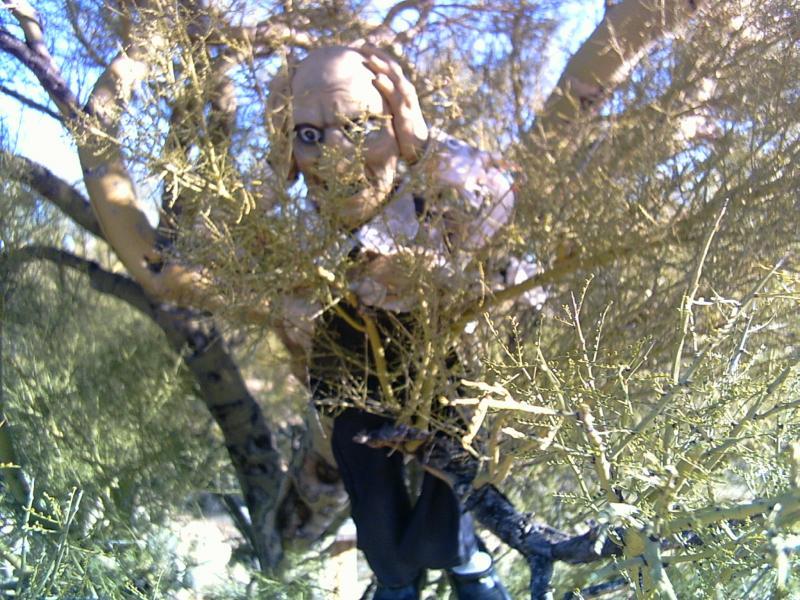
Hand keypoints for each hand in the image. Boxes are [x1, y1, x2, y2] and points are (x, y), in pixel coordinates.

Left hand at [359, 46, 428, 162]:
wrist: (418, 145)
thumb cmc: (402, 126)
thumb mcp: (392, 109)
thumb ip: (383, 98)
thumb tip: (367, 91)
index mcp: (401, 88)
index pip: (390, 66)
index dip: (378, 55)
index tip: (363, 45)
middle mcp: (406, 90)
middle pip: (392, 67)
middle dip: (379, 55)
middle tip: (363, 45)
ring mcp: (407, 101)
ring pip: (395, 79)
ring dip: (382, 67)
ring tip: (370, 58)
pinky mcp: (406, 113)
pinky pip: (396, 96)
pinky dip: (387, 85)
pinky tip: (377, 79)